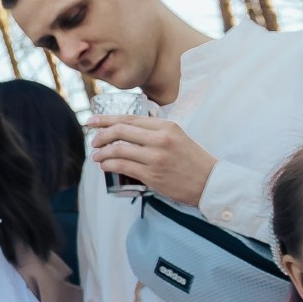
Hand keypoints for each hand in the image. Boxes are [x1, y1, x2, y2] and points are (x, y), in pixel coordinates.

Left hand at [89, 115, 217, 206]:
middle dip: (101, 135)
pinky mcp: (152, 175)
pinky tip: (105, 166)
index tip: (91, 121)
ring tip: (97, 156)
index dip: (106, 119)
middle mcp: (160, 139)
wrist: (210, 182)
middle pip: (120, 131)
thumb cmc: (192, 160)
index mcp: (166, 126)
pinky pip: (123, 167)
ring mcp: (155, 158)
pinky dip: (109, 165)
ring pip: (118, 150)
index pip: (129, 119)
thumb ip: (155, 131)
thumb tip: (128, 129)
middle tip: (93, 141)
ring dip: (102, 153)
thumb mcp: (177, 136)